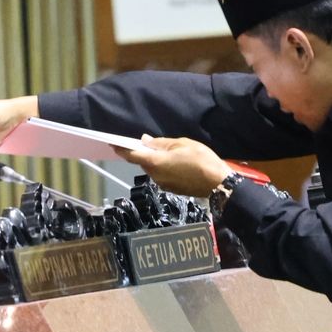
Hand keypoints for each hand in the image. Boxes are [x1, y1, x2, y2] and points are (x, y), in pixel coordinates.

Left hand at [116, 135, 232, 197]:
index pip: (132, 156)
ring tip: (168, 152)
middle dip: (143, 153)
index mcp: (155, 163)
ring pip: (153, 169)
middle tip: (149, 143)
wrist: (218, 183)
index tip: (113, 144)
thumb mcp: (182, 144)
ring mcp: (163, 184)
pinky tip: (175, 163)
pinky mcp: (172, 189)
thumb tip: (145, 141)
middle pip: (143, 163)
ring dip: (154, 161)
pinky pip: (162, 175)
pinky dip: (163, 168)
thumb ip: (161, 143)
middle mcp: (155, 175)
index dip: (122, 149)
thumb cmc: (201, 159)